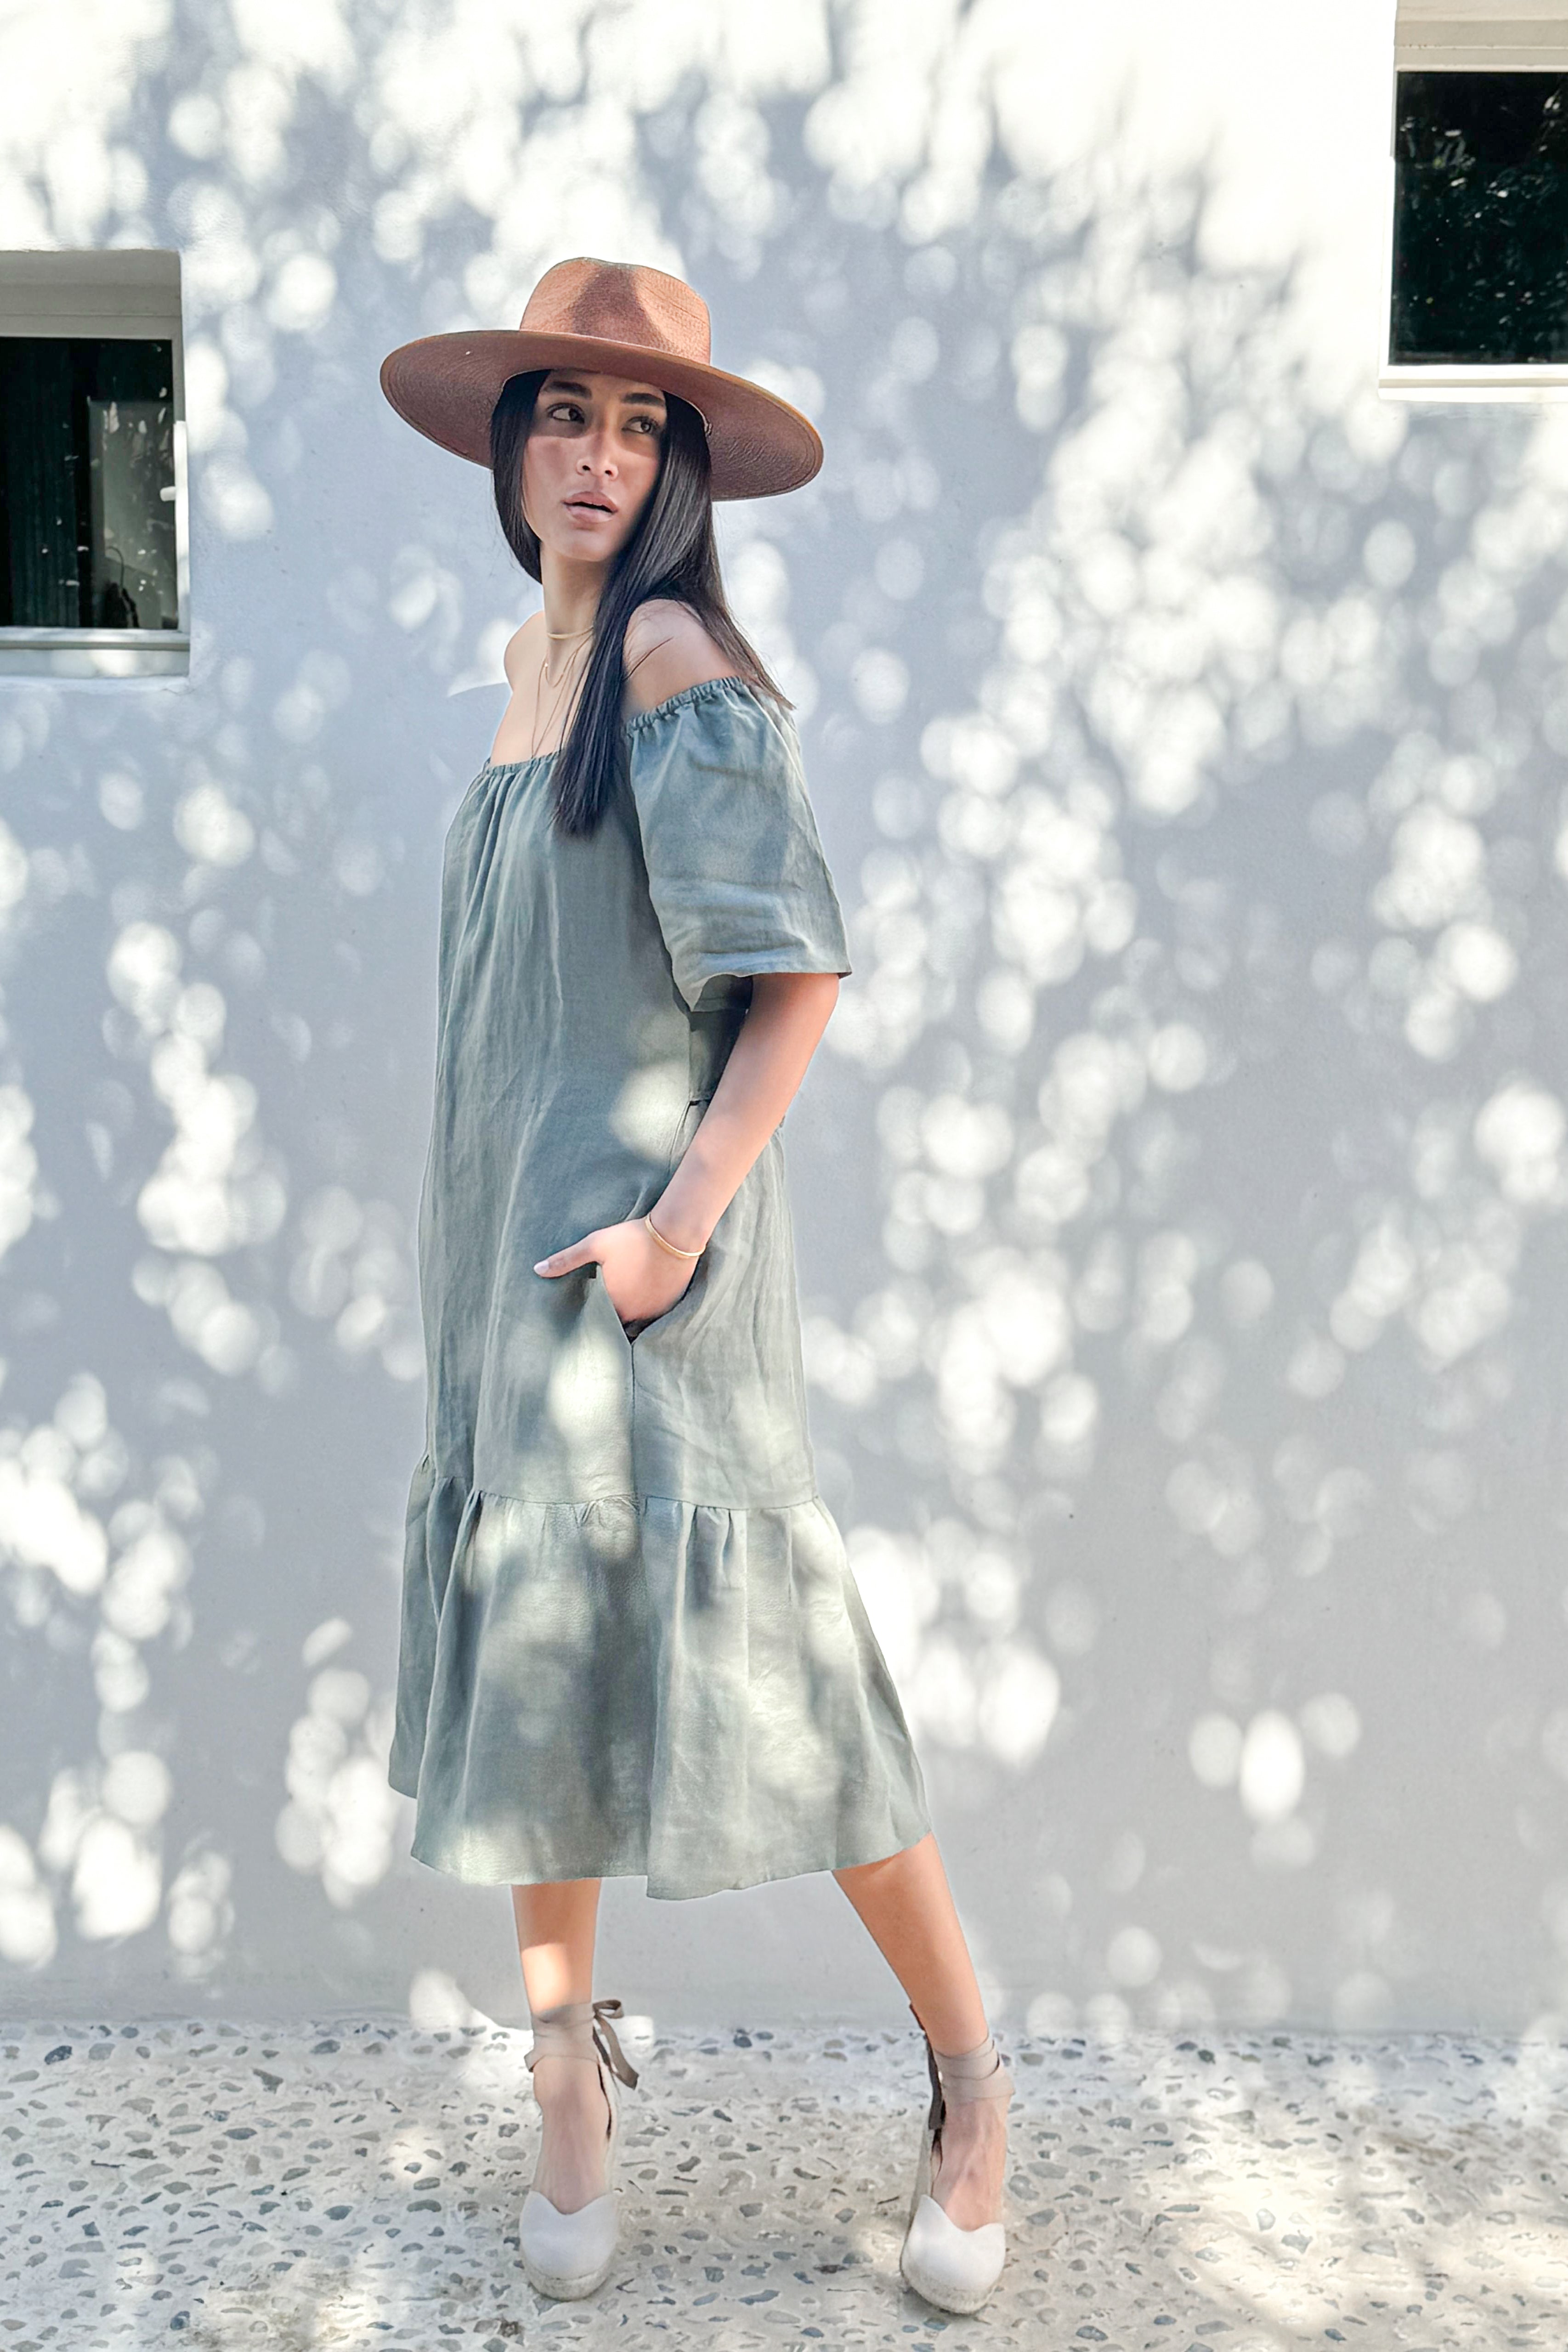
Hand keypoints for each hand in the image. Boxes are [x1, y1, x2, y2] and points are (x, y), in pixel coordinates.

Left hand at [534, 1215, 697, 1336]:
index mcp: (614, 1302)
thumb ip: (566, 1260)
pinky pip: (655, 1313)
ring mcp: (655, 1310)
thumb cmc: (633, 1237)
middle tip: (606, 1302)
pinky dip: (648, 1306)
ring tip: (626, 1297)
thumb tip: (536, 1270)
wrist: (675, 1233)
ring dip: (631, 1311)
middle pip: (618, 1322)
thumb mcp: (595, 1244)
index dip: (592, 1315)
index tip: (589, 1308)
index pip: (597, 1321)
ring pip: (637, 1319)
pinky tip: (645, 1292)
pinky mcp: (671, 1304)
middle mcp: (635, 1312)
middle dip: (610, 1315)